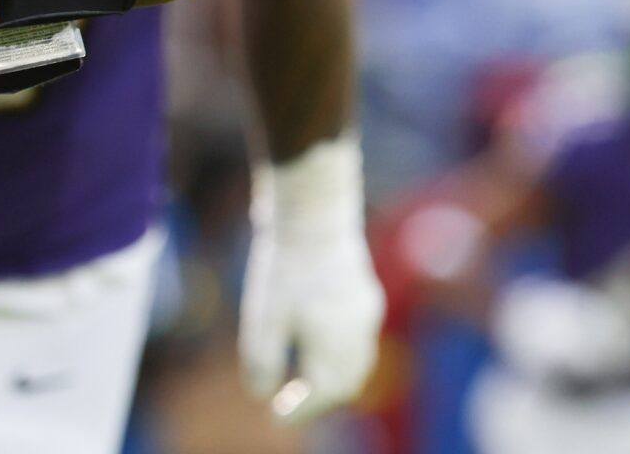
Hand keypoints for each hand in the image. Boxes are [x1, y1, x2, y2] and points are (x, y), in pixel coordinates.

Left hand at [239, 138, 385, 422]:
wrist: (313, 211)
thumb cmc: (284, 265)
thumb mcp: (263, 317)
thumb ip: (262, 360)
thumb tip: (261, 395)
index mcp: (335, 345)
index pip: (321, 394)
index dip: (299, 410)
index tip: (276, 417)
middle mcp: (359, 336)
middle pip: (345, 385)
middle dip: (319, 400)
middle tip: (290, 404)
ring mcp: (367, 315)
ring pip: (357, 364)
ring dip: (333, 380)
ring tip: (304, 381)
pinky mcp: (366, 296)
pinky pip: (359, 342)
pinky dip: (342, 357)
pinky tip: (319, 348)